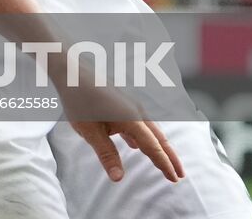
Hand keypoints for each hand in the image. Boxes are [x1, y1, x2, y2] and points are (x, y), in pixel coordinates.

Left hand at [60, 73, 183, 183]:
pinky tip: (135, 146)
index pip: (153, 147)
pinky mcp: (122, 103)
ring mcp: (130, 106)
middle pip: (159, 138)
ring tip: (165, 163)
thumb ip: (107, 154)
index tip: (175, 179)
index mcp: (131, 119)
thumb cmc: (78, 100)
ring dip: (159, 147)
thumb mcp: (90, 132)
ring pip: (151, 130)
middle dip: (170, 157)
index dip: (164, 164)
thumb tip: (118, 178)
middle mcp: (136, 111)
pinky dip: (144, 137)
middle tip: (180, 175)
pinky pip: (139, 124)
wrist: (71, 72)